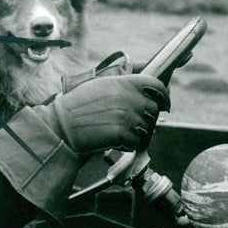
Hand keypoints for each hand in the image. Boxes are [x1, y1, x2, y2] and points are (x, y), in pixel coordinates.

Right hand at [32, 74, 168, 154]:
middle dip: (145, 118)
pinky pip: (136, 143)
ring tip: (115, 130)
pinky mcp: (122, 134)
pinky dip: (127, 145)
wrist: (62, 125)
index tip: (165, 103)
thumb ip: (125, 83)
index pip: (157, 86)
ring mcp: (127, 116)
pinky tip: (111, 139)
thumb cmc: (78, 105)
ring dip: (135, 133)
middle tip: (129, 123)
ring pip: (147, 129)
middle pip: (154, 110)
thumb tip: (147, 85)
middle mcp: (129, 97)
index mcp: (124, 82)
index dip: (164, 95)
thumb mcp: (101, 84)